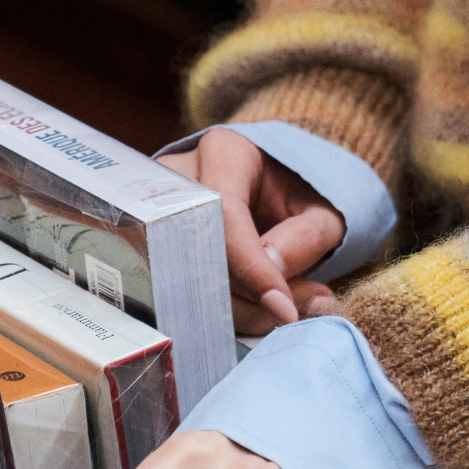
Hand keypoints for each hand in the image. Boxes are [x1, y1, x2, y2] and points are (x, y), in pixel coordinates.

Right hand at [162, 129, 344, 333]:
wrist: (272, 191)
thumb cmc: (298, 197)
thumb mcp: (322, 210)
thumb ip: (307, 235)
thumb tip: (273, 268)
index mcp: (225, 153)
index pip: (225, 213)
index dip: (252, 268)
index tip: (283, 309)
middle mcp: (176, 173)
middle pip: (196, 249)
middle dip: (243, 298)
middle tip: (288, 314)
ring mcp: (151, 206)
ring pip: (176, 275)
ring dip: (230, 310)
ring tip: (280, 312)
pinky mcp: (146, 239)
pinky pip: (170, 288)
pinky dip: (213, 311)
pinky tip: (251, 313)